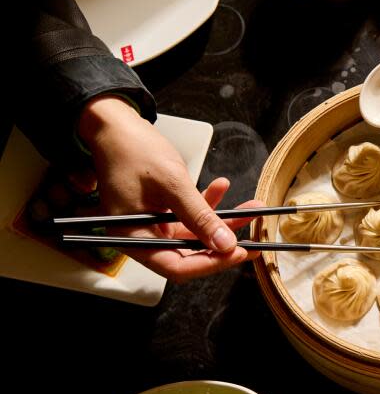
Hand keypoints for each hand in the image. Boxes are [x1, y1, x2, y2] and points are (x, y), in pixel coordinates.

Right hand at [78, 95, 263, 281]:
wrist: (115, 126)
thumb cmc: (131, 150)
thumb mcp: (172, 184)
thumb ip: (199, 216)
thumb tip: (224, 243)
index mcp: (132, 238)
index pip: (176, 267)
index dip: (209, 264)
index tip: (238, 253)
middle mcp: (141, 236)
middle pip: (188, 253)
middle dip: (222, 243)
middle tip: (251, 239)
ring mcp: (152, 224)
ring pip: (195, 234)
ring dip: (222, 221)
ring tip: (249, 208)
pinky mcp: (161, 211)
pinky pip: (190, 216)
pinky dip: (207, 204)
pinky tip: (221, 188)